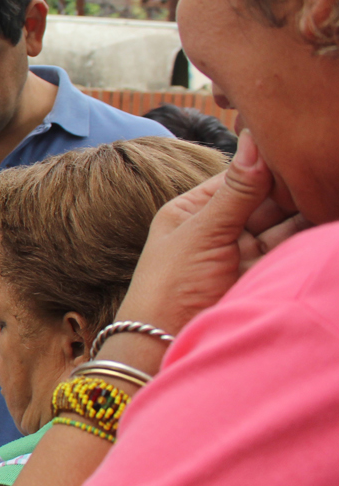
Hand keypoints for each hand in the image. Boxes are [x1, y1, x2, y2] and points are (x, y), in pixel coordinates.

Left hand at [118, 130, 309, 339]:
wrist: (163, 345)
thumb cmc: (169, 285)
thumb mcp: (202, 232)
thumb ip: (236, 191)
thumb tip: (254, 141)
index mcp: (193, 209)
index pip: (239, 175)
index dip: (269, 163)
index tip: (300, 146)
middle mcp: (218, 227)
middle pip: (266, 198)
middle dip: (294, 187)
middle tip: (321, 170)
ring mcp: (241, 252)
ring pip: (284, 223)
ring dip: (307, 210)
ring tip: (329, 190)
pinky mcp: (259, 275)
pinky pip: (289, 249)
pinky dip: (307, 237)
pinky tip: (326, 218)